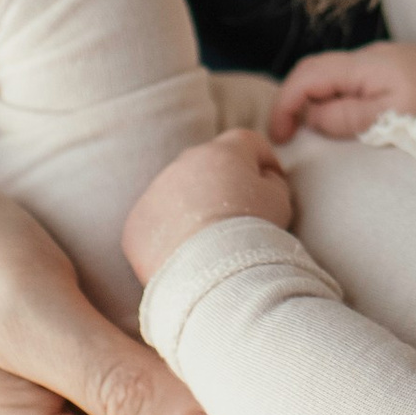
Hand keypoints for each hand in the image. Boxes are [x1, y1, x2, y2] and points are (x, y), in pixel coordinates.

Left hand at [122, 126, 294, 285]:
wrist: (211, 271)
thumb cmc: (252, 232)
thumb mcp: (279, 201)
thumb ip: (271, 182)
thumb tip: (262, 179)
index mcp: (222, 152)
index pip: (247, 143)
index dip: (262, 160)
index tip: (270, 183)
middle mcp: (184, 163)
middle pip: (207, 166)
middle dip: (222, 185)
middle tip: (238, 218)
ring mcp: (155, 191)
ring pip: (176, 194)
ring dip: (192, 209)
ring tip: (210, 244)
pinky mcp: (136, 222)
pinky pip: (155, 223)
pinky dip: (168, 235)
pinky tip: (186, 257)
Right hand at [269, 40, 415, 141]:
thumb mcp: (392, 118)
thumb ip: (348, 117)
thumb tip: (312, 117)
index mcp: (363, 65)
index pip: (306, 76)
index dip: (285, 104)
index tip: (279, 137)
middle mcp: (367, 57)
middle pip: (314, 72)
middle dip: (294, 102)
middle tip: (288, 136)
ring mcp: (381, 62)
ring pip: (332, 76)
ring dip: (314, 101)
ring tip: (310, 132)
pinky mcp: (394, 71)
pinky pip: (351, 81)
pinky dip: (334, 98)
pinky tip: (339, 119)